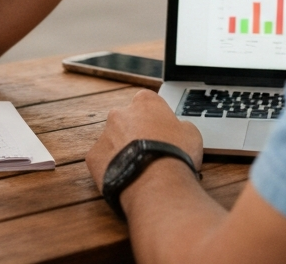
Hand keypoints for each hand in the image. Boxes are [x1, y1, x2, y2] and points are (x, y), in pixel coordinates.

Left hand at [86, 89, 203, 186]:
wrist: (157, 184)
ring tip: (137, 170)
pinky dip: (111, 169)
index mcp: (145, 101)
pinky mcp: (94, 156)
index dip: (155, 119)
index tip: (161, 133)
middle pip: (127, 120)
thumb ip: (180, 125)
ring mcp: (104, 134)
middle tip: (148, 153)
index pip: (147, 103)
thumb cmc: (176, 155)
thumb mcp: (191, 133)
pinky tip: (125, 179)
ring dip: (122, 151)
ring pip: (112, 141)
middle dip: (135, 134)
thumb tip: (177, 129)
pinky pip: (102, 161)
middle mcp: (120, 112)